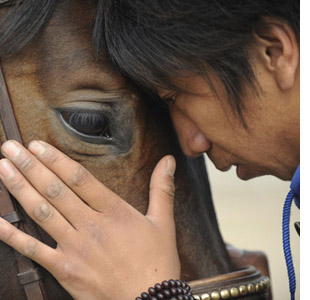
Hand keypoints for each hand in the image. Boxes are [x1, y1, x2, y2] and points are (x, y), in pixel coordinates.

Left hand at [0, 140, 179, 299]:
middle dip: (30, 166)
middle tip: (10, 148)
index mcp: (114, 211)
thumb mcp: (163, 221)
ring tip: (3, 169)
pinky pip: (33, 250)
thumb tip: (169, 161)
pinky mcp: (64, 269)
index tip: (37, 145)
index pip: (79, 178)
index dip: (56, 160)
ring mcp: (74, 248)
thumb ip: (162, 188)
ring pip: (41, 213)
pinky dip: (13, 236)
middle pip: (55, 191)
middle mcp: (90, 225)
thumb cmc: (157, 260)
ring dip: (20, 189)